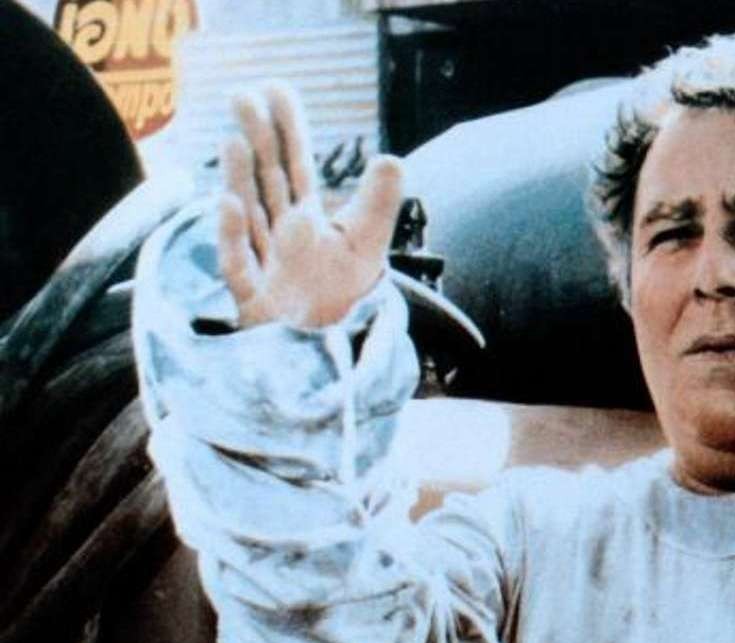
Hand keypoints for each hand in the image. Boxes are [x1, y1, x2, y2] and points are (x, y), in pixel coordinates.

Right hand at [217, 83, 402, 327]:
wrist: (324, 348)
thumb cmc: (339, 296)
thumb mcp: (365, 245)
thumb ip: (378, 203)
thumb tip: (393, 158)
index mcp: (306, 217)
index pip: (295, 164)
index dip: (287, 127)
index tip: (275, 88)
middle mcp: (278, 233)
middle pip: (266, 179)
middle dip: (256, 140)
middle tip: (242, 95)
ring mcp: (262, 261)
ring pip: (248, 213)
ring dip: (239, 177)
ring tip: (233, 138)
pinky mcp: (253, 297)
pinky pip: (238, 263)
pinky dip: (231, 235)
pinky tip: (227, 203)